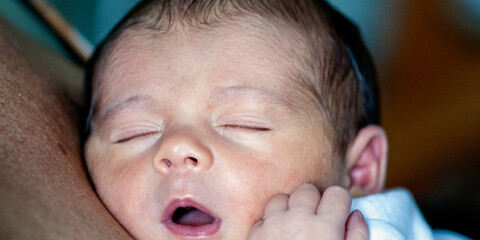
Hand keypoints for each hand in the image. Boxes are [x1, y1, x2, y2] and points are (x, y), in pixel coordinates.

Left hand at [248, 184, 368, 239]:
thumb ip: (356, 236)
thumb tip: (356, 215)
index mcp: (326, 228)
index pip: (338, 194)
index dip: (340, 202)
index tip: (338, 211)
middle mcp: (299, 220)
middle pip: (308, 190)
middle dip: (314, 201)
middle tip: (315, 219)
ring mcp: (274, 225)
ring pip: (282, 198)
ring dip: (289, 208)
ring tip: (294, 225)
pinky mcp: (255, 234)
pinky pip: (263, 216)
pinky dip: (270, 222)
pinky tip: (276, 235)